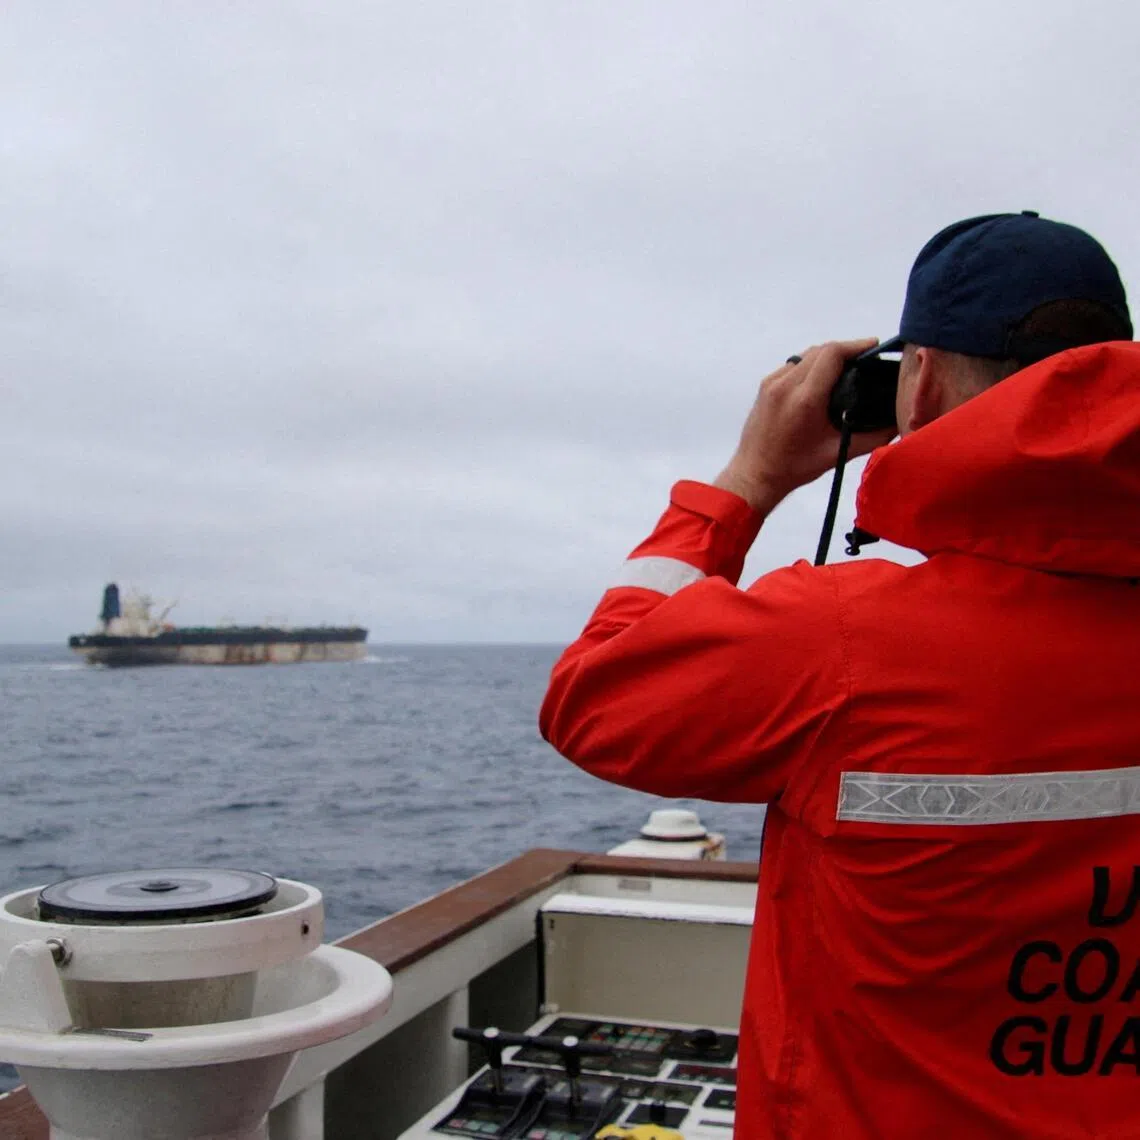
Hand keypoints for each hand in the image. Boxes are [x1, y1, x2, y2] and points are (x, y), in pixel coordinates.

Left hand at [714, 338, 895, 513]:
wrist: (755, 474)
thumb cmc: (795, 468)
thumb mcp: (837, 453)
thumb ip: (872, 437)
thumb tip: (898, 424)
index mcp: (805, 399)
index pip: (832, 354)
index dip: (856, 345)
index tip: (874, 346)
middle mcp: (785, 385)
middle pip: (821, 349)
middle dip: (846, 349)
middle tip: (865, 358)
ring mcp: (772, 383)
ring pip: (806, 354)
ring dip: (827, 355)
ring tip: (847, 365)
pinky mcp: (765, 386)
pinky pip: (792, 364)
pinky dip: (810, 364)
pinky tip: (822, 376)